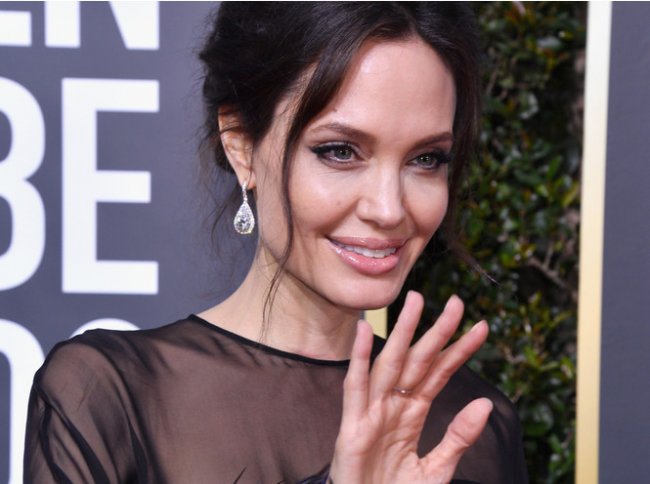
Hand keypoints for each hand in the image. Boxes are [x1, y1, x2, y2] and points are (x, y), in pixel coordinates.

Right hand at [329, 291, 491, 483]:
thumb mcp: (436, 469)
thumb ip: (458, 437)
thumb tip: (485, 403)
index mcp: (411, 414)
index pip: (439, 374)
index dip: (459, 350)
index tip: (481, 327)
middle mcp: (392, 406)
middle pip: (417, 361)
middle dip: (437, 331)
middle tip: (456, 302)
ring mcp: (371, 413)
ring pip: (390, 365)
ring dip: (403, 333)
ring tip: (416, 302)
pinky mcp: (352, 427)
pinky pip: (356, 388)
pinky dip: (358, 359)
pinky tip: (364, 332)